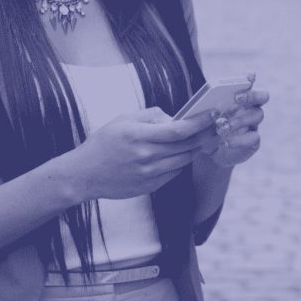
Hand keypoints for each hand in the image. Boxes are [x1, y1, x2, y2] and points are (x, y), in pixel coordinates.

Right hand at [60, 107, 217, 200]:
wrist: (84, 175)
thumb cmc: (103, 143)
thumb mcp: (123, 120)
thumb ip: (150, 115)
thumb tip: (173, 117)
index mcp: (140, 135)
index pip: (180, 129)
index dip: (200, 122)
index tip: (212, 115)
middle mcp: (147, 155)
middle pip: (187, 146)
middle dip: (205, 135)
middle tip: (216, 127)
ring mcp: (149, 173)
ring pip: (183, 160)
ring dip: (194, 149)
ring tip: (199, 140)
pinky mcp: (149, 186)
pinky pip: (174, 173)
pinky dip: (180, 162)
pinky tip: (180, 155)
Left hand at [204, 80, 268, 166]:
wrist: (206, 153)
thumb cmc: (206, 129)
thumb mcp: (203, 117)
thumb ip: (208, 107)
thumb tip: (212, 106)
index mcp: (238, 98)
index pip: (249, 82)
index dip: (251, 77)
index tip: (248, 75)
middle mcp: (250, 108)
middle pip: (263, 96)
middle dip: (252, 95)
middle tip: (237, 98)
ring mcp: (254, 125)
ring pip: (257, 115)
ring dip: (238, 120)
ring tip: (220, 127)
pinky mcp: (254, 142)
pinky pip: (253, 138)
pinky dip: (237, 140)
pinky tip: (223, 143)